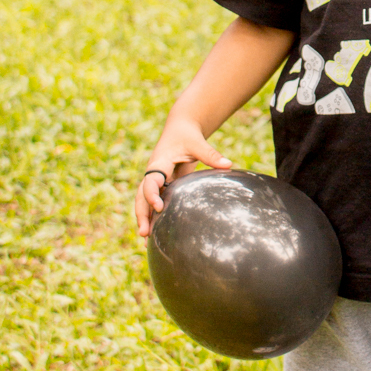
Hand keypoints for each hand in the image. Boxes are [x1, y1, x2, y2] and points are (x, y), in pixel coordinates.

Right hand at [135, 117, 232, 237]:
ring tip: (145, 240)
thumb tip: (229, 165)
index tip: (159, 207)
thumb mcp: (197, 143)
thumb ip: (211, 155)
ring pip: (145, 201)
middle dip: (142, 214)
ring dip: (145, 219)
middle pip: (142, 195)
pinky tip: (155, 234)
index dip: (152, 194)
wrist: (179, 130)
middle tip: (144, 233)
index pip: (151, 180)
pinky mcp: (162, 186)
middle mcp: (153, 173)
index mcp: (159, 162)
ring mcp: (156, 181)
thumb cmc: (187, 136)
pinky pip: (155, 202)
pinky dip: (154, 216)